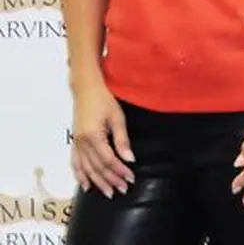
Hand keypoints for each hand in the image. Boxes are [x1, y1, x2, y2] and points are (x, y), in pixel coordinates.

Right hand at [71, 83, 135, 197]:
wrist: (86, 89)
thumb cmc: (104, 100)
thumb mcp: (117, 117)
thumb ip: (122, 140)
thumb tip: (129, 159)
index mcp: (93, 136)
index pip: (109, 160)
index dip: (120, 171)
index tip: (130, 178)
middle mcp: (82, 143)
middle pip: (98, 167)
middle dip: (111, 180)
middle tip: (123, 189)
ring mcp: (76, 143)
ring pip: (87, 169)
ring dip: (98, 182)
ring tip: (109, 193)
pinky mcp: (74, 142)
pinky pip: (75, 163)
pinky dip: (80, 175)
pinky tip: (86, 186)